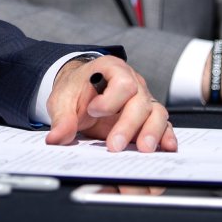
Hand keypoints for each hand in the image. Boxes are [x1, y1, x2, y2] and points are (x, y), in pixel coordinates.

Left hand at [46, 55, 176, 152]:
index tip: (93, 111)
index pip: (122, 82)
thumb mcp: (63, 101)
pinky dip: (165, 138)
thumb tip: (55, 139)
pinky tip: (165, 150)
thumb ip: (62, 119)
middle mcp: (134, 83)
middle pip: (141, 102)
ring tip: (143, 150)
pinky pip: (163, 126)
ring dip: (152, 133)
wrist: (81, 91)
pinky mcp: (147, 119)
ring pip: (157, 114)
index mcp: (112, 70)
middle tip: (114, 146)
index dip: (110, 99)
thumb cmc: (75, 90)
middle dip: (128, 125)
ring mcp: (143, 101)